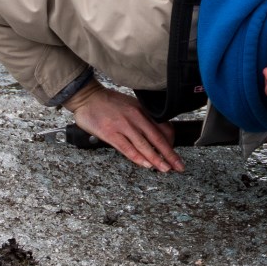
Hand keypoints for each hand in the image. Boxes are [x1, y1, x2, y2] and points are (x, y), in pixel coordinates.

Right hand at [67, 83, 183, 173]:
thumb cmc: (109, 102)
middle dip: (170, 155)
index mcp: (142, 110)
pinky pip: (127, 148)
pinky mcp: (110, 133)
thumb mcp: (131, 105)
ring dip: (157, 159)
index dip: (172, 143)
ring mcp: (123, 125)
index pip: (163, 128)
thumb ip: (144, 117)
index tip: (175, 154)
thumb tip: (157, 132)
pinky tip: (146, 165)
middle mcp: (136, 117)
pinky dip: (138, 157)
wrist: (88, 97)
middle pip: (157, 139)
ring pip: (144, 145)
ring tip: (165, 169)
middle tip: (179, 166)